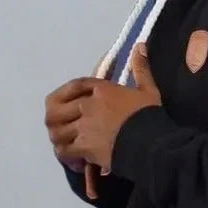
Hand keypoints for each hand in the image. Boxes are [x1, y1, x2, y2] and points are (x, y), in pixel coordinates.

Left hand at [45, 44, 161, 198]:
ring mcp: (83, 127)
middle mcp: (87, 106)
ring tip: (66, 145)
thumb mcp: (148, 90)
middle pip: (56, 110)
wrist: (151, 142)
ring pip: (58, 132)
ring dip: (60, 139)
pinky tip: (76, 162)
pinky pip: (66, 151)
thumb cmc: (149, 116)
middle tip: (63, 128)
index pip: (76, 85)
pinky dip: (67, 156)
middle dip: (56, 119)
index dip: (68, 92)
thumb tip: (139, 45)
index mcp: (101, 89)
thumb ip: (141, 69)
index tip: (69, 103)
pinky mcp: (84, 147)